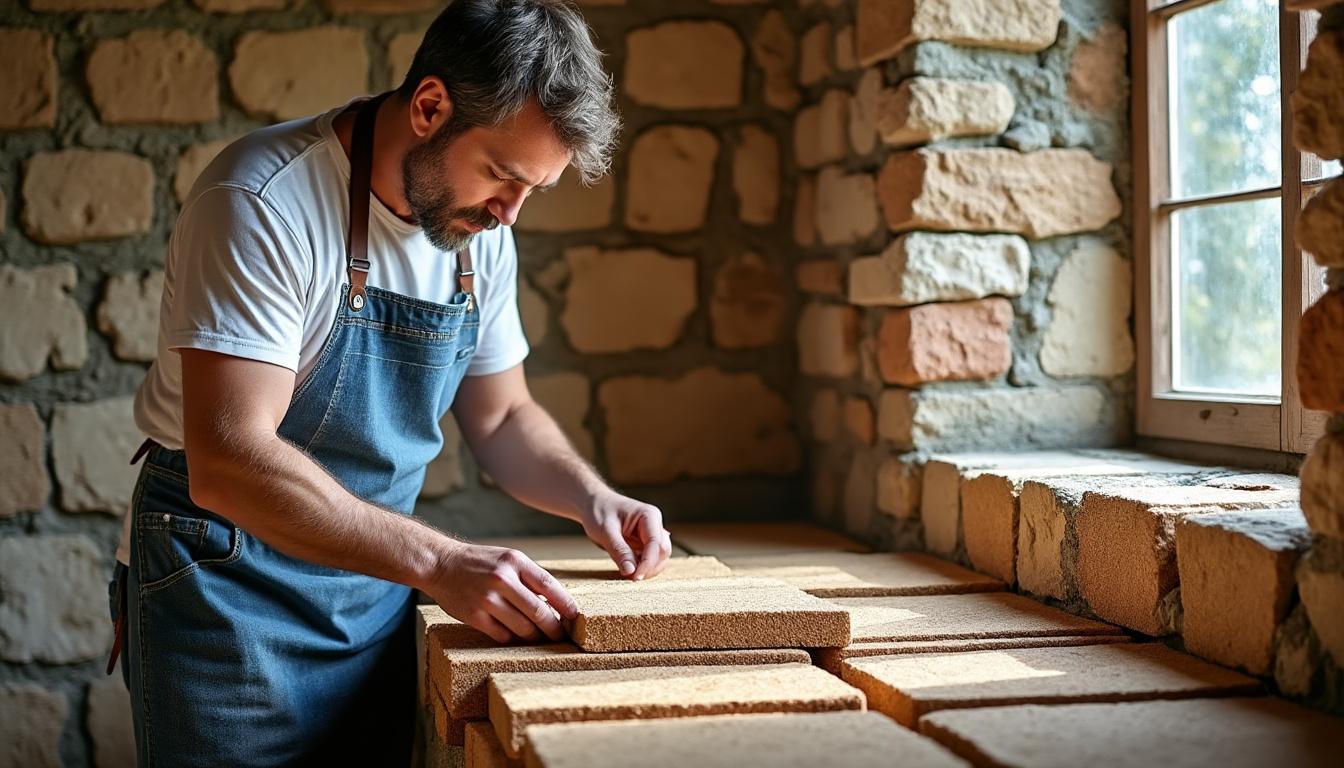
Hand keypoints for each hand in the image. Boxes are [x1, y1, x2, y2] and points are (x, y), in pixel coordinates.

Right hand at [426, 543, 577, 643]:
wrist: (441, 564)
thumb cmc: (481, 562)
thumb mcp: (508, 559)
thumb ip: (530, 577)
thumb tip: (556, 603)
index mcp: (515, 561)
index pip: (549, 585)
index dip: (566, 604)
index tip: (574, 617)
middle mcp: (502, 579)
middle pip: (539, 611)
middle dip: (553, 628)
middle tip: (560, 636)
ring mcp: (487, 599)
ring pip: (522, 627)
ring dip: (534, 636)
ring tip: (540, 638)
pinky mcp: (474, 616)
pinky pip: (502, 635)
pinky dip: (512, 638)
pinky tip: (514, 636)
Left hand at [580, 489, 671, 579]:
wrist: (593, 503)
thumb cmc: (599, 511)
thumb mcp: (605, 531)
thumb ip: (619, 550)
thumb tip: (631, 571)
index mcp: (649, 516)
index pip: (656, 543)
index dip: (648, 563)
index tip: (635, 577)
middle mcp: (654, 525)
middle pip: (663, 552)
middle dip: (649, 567)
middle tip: (631, 578)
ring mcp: (651, 535)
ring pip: (659, 558)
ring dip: (647, 569)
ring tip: (628, 574)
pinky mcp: (644, 544)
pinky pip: (649, 559)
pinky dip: (641, 567)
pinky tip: (629, 570)